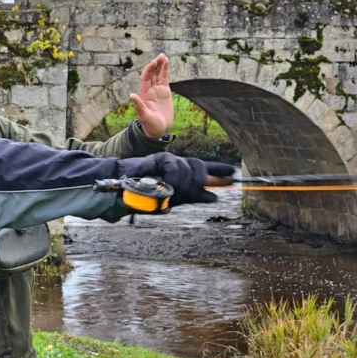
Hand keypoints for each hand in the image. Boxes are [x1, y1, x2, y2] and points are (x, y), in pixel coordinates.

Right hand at [118, 153, 234, 205]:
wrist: (124, 188)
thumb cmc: (146, 195)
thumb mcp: (172, 199)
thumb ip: (191, 196)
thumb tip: (214, 196)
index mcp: (182, 175)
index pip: (204, 169)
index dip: (219, 169)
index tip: (232, 172)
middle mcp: (179, 166)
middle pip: (200, 168)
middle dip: (209, 178)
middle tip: (213, 186)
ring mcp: (170, 161)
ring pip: (189, 169)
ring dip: (183, 184)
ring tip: (173, 190)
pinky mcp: (161, 158)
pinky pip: (175, 167)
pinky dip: (172, 178)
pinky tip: (166, 182)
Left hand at [129, 54, 172, 138]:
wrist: (158, 129)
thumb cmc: (150, 125)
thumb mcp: (144, 116)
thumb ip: (139, 106)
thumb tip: (131, 95)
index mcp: (144, 94)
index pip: (145, 78)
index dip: (149, 70)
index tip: (153, 63)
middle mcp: (149, 90)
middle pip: (151, 74)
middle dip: (155, 65)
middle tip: (160, 56)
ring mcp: (157, 90)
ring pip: (158, 75)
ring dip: (160, 66)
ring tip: (163, 56)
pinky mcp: (165, 92)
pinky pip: (165, 79)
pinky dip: (165, 71)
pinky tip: (166, 63)